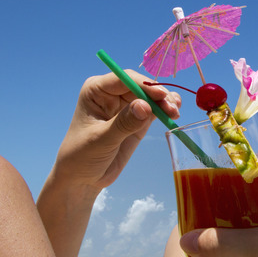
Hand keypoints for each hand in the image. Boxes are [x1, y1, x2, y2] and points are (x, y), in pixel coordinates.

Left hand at [51, 70, 181, 191]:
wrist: (82, 177)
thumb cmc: (82, 156)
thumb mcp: (102, 140)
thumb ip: (124, 123)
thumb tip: (145, 106)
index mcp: (96, 90)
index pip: (124, 79)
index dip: (145, 85)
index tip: (161, 95)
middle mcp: (112, 93)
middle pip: (141, 86)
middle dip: (159, 95)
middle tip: (173, 109)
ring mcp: (125, 106)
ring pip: (150, 97)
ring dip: (165, 102)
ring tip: (175, 113)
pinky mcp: (137, 119)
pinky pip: (154, 109)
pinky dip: (165, 110)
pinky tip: (174, 114)